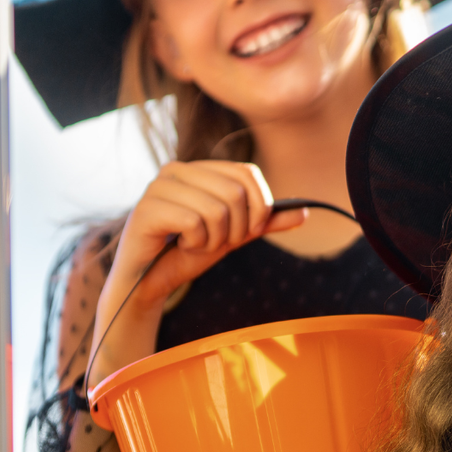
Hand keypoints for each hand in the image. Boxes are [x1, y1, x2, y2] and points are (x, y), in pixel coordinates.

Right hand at [86, 162, 306, 384]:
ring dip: (214, 239)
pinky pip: (194, 222)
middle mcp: (176, 169)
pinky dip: (196, 243)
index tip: (248, 231)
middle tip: (215, 242)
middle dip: (236, 228)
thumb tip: (305, 211)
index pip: (247, 174)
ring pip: (217, 209)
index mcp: (198, 169)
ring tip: (195, 244)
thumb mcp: (234, 236)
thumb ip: (265, 222)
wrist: (148, 282)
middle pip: (236, 192)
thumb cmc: (187, 253)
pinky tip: (178, 246)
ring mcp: (158, 187)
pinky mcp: (146, 209)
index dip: (259, 206)